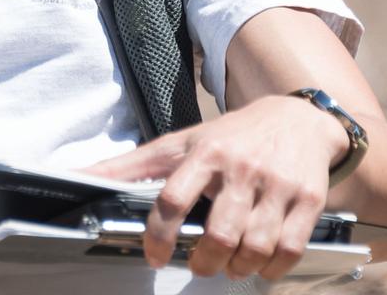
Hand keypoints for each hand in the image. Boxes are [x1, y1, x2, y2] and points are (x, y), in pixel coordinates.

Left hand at [85, 95, 348, 280]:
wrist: (295, 118)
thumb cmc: (228, 136)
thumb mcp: (179, 143)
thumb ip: (131, 166)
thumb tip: (78, 177)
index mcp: (204, 153)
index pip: (173, 198)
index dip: (158, 235)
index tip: (153, 256)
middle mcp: (241, 168)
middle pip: (219, 231)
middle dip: (203, 260)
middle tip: (197, 266)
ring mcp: (277, 185)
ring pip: (255, 245)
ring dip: (236, 268)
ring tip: (226, 267)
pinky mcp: (308, 200)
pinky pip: (290, 248)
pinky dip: (271, 269)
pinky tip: (258, 267)